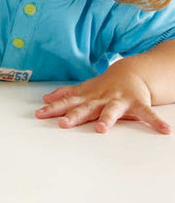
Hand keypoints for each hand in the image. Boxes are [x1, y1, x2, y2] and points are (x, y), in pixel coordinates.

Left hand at [35, 60, 171, 133]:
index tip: (39, 114)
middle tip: (63, 124)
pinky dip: (154, 121)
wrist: (130, 72)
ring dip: (107, 120)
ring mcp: (118, 101)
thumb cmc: (104, 86)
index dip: (53, 109)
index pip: (67, 103)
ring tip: (101, 129)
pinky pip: (147, 114)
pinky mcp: (137, 104)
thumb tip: (45, 99)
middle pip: (85, 108)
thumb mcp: (84, 89)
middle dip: (74, 116)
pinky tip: (164, 130)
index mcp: (88, 97)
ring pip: (111, 111)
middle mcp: (101, 99)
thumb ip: (66, 95)